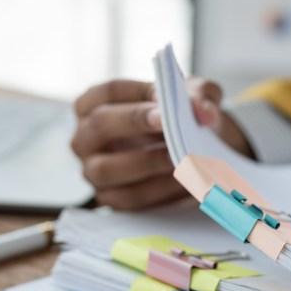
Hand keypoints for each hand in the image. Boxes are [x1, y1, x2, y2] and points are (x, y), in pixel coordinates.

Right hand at [70, 78, 253, 209]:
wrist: (191, 151)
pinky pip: (129, 197)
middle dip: (135, 123)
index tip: (164, 100)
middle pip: (100, 125)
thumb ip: (200, 95)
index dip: (134, 94)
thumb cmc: (180, 117)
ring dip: (147, 162)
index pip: (107, 92)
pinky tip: (183, 181)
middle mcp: (85, 136)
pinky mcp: (110, 198)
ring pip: (107, 168)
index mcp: (95, 103)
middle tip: (169, 124)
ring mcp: (93, 170)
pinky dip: (158, 189)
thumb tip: (204, 112)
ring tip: (181, 157)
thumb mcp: (193, 96)